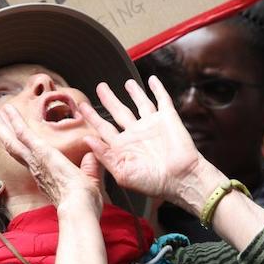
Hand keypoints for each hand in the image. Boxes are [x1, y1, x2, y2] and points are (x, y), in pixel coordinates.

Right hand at [0, 105, 103, 215]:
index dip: (21, 148)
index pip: (30, 158)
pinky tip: (7, 110)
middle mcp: (36, 169)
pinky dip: (14, 121)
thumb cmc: (85, 204)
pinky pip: (23, 134)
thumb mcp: (90, 182)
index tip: (17, 139)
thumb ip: (89, 168)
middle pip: (15, 148)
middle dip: (4, 134)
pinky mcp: (40, 152)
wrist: (80, 209)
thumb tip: (92, 157)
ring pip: (13, 141)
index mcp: (46, 177)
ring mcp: (35, 161)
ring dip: (3, 126)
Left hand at [80, 77, 204, 204]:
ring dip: (134, 92)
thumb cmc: (153, 182)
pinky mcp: (168, 118)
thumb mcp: (122, 173)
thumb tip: (87, 140)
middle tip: (101, 87)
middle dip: (109, 99)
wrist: (182, 179)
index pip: (104, 128)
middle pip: (119, 111)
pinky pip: (162, 100)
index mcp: (124, 147)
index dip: (93, 117)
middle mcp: (137, 134)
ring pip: (140, 103)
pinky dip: (158, 89)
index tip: (82, 106)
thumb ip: (104, 155)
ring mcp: (152, 125)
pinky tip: (153, 80)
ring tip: (127, 83)